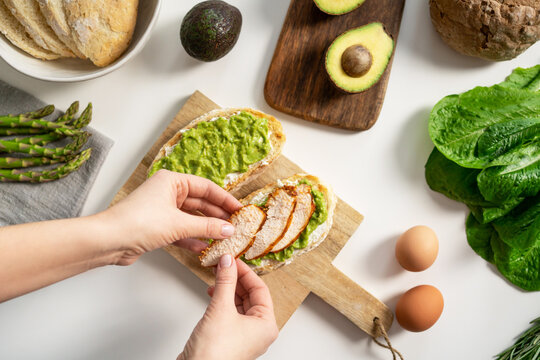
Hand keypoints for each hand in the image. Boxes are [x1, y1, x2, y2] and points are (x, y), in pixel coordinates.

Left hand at [101, 170, 242, 264]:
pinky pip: (181, 231)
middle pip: (199, 203)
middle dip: (217, 215)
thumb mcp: (179, 224)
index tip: (239, 209)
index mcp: (172, 181)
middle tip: (234, 225)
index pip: (206, 187)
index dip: (224, 199)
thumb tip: (229, 229)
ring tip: (224, 238)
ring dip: (206, 228)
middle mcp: (167, 193)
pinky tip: (204, 248)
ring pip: (191, 218)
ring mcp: (162, 210)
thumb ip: (207, 226)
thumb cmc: (138, 223)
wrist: (108, 241)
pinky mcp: (157, 227)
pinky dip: (192, 239)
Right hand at [179, 255, 278, 359]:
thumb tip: (228, 261)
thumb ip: (225, 281)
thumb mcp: (221, 308)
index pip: (260, 289)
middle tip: (224, 265)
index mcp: (266, 325)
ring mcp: (244, 336)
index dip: (246, 272)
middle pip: (251, 296)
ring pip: (239, 303)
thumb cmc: (214, 352)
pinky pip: (231, 312)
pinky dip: (223, 300)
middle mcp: (258, 331)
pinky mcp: (230, 338)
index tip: (233, 260)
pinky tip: (213, 292)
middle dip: (236, 279)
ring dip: (228, 289)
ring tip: (217, 276)